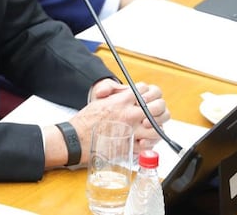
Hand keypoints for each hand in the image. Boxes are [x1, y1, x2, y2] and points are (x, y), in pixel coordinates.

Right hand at [43, 83, 170, 166]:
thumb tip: (126, 91)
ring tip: (151, 126)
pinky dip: (151, 142)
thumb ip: (115, 93)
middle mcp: (130, 114)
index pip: (145, 89)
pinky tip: (146, 139)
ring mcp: (132, 130)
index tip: (146, 96)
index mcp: (122, 100)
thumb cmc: (87, 120)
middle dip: (158, 107)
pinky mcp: (131, 145)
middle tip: (153, 111)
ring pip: (158, 126)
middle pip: (157, 106)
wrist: (78, 138)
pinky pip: (150, 144)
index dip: (148, 92)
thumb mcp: (99, 99)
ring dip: (157, 126)